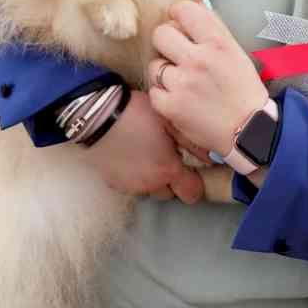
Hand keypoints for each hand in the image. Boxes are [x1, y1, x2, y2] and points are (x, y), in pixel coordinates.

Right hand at [81, 90, 202, 203]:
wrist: (97, 116)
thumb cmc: (136, 114)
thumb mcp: (168, 121)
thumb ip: (190, 141)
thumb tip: (209, 156)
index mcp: (168, 170)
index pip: (192, 193)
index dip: (195, 184)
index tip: (191, 171)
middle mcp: (151, 184)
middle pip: (170, 193)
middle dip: (171, 180)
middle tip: (166, 158)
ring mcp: (131, 186)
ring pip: (149, 190)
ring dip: (152, 179)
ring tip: (146, 155)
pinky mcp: (113, 183)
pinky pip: (130, 185)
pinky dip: (133, 175)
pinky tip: (130, 156)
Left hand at [149, 1, 267, 157]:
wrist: (250, 131)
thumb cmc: (243, 90)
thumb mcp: (235, 52)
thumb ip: (213, 30)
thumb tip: (192, 7)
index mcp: (218, 43)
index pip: (184, 10)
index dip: (177, 13)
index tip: (179, 22)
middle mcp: (198, 60)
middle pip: (161, 33)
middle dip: (166, 42)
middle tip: (175, 52)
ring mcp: (183, 84)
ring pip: (154, 64)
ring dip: (164, 71)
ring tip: (180, 81)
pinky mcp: (171, 107)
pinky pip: (154, 91)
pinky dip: (163, 95)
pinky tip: (179, 98)